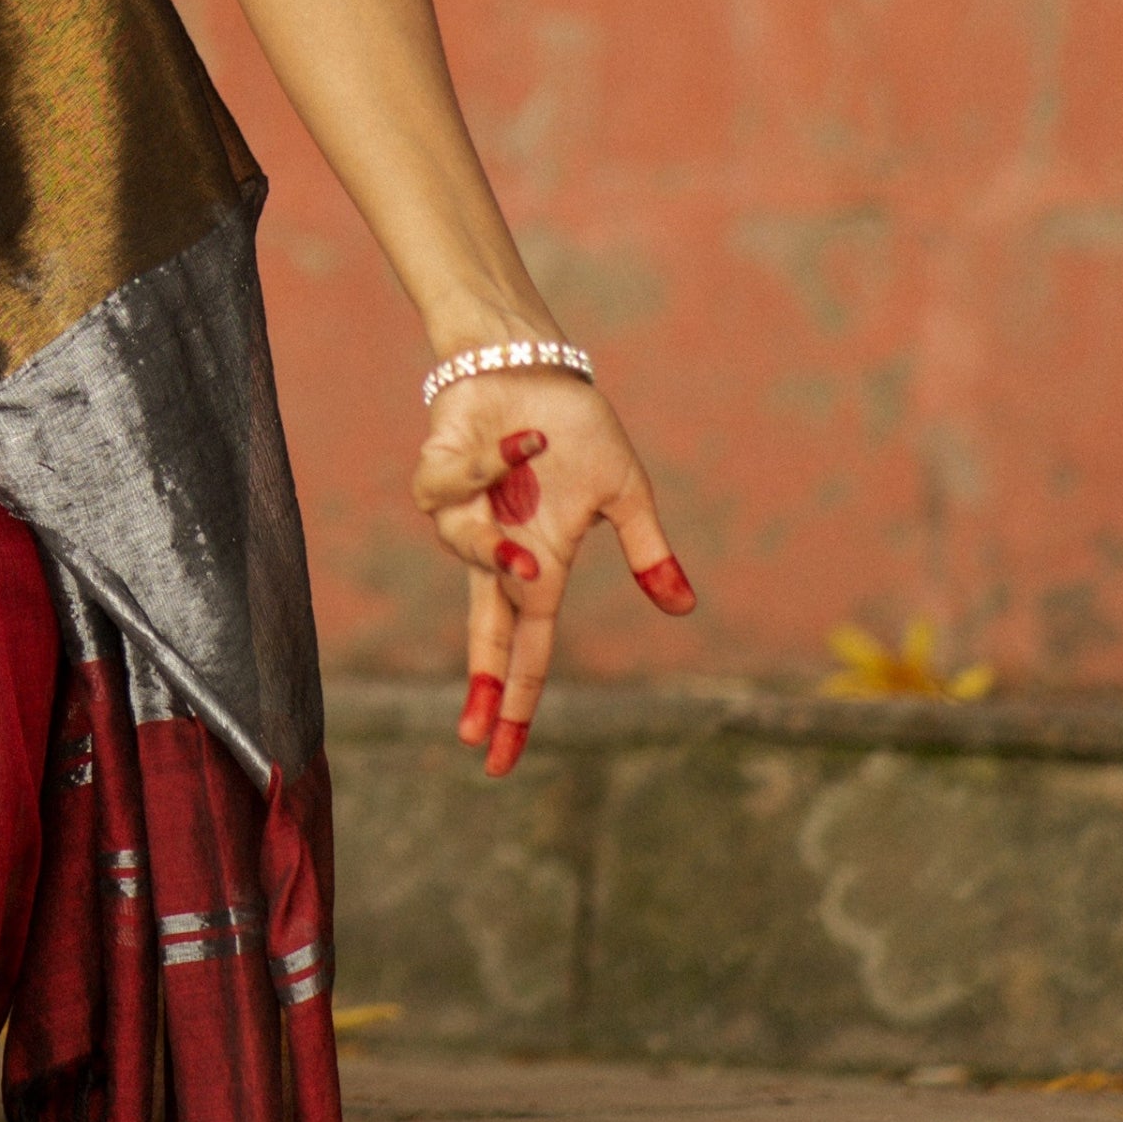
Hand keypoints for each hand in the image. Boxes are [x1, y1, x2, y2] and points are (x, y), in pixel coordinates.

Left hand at [410, 370, 695, 777]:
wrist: (528, 364)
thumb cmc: (573, 426)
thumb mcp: (624, 493)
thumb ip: (647, 552)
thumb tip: (684, 609)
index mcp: (537, 565)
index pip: (526, 648)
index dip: (515, 699)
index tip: (499, 758)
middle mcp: (497, 549)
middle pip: (484, 629)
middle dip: (483, 681)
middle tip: (475, 735)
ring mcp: (466, 511)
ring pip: (464, 554)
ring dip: (495, 554)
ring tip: (531, 553)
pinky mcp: (438, 469)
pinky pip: (448, 487)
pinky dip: (489, 466)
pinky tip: (523, 439)